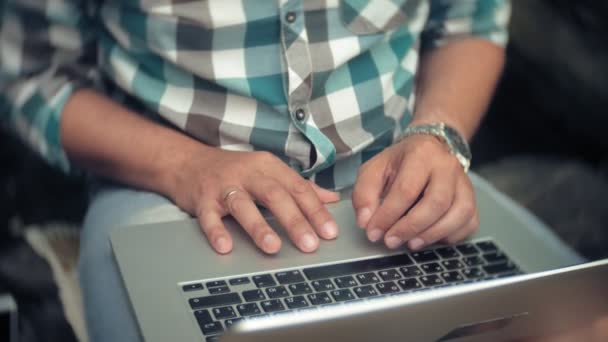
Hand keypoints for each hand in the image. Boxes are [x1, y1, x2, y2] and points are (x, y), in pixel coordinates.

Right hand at [168, 149, 339, 253]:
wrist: (189, 162)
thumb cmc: (234, 171)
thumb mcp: (268, 172)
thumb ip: (299, 186)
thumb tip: (333, 199)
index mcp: (269, 167)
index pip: (298, 188)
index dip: (316, 210)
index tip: (330, 232)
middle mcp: (248, 173)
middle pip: (275, 195)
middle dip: (294, 221)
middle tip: (310, 244)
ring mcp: (224, 185)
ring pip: (243, 204)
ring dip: (259, 227)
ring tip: (273, 247)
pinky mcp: (202, 198)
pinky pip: (209, 216)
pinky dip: (216, 231)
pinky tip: (226, 246)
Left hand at [352, 135, 477, 249]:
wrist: (429, 147)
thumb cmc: (400, 162)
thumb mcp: (374, 169)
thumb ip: (364, 193)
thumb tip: (365, 222)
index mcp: (421, 154)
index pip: (406, 189)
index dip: (388, 215)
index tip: (373, 232)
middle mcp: (447, 166)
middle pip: (437, 203)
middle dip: (411, 227)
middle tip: (391, 241)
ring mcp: (464, 182)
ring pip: (459, 213)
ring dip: (432, 234)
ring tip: (411, 243)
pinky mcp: (472, 198)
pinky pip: (469, 222)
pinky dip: (452, 236)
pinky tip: (431, 238)